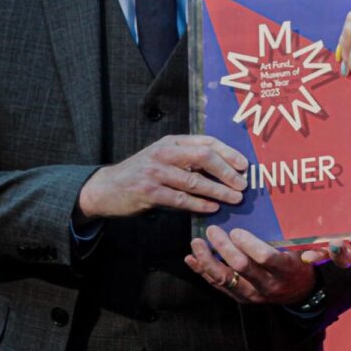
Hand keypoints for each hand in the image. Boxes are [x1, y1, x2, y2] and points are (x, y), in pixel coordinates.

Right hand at [76, 135, 247, 219]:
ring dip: (218, 191)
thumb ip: (187, 158)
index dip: (228, 152)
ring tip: (235, 198)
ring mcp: (155, 172)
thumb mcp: (163, 157)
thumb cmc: (142, 172)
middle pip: (203, 158)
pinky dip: (199, 204)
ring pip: (194, 181)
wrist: (106, 187)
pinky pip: (180, 199)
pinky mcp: (148, 192)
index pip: (206, 142)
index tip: (244, 165)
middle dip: (227, 171)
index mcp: (171, 142)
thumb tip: (223, 167)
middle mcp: (164, 153)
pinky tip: (212, 208)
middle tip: (243, 184)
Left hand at [186, 225, 316, 304]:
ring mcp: (251, 294)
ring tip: (196, 243)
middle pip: (240, 267)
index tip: (236, 231)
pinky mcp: (240, 297)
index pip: (265, 258)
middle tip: (212, 230)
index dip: (249, 244)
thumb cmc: (300, 267)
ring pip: (224, 278)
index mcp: (284, 271)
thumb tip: (307, 241)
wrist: (298, 294)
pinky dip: (202, 271)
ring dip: (207, 260)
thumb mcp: (307, 255)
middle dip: (224, 248)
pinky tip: (191, 259)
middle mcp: (266, 284)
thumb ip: (307, 247)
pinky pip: (217, 285)